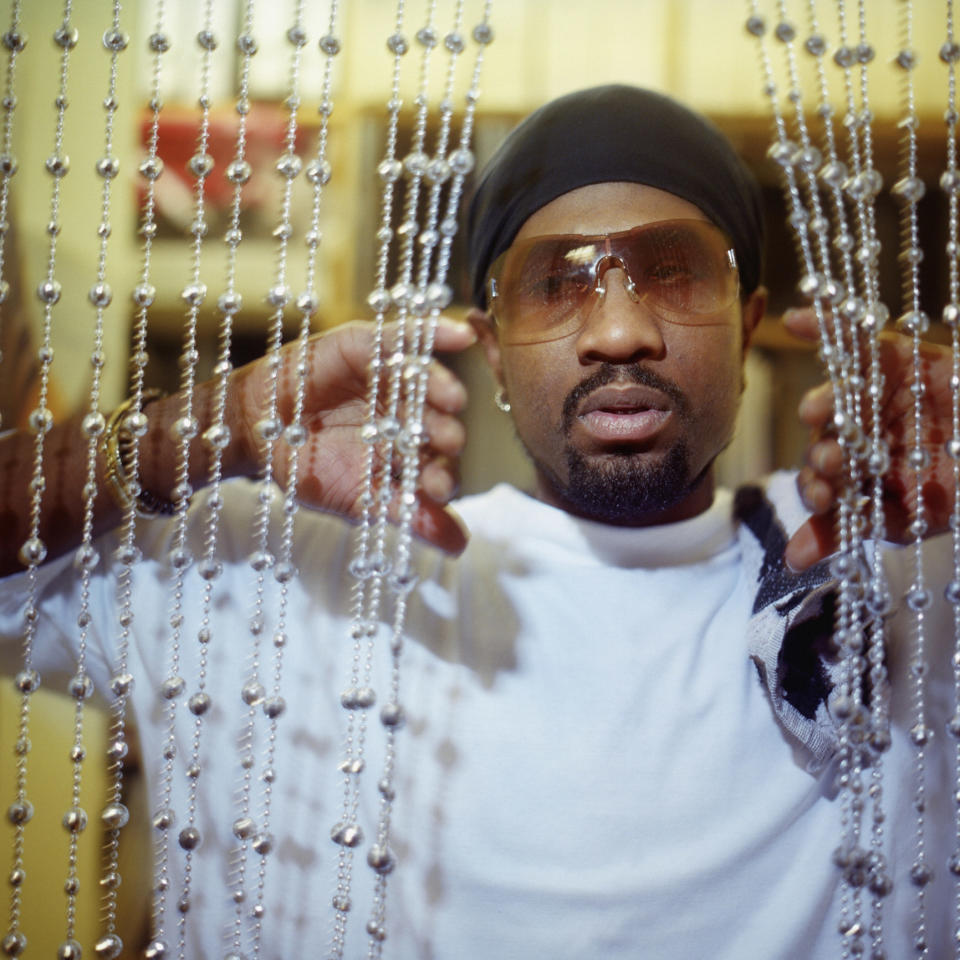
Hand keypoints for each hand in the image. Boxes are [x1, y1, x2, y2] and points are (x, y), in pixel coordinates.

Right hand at [228, 317, 474, 555]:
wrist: (254, 435)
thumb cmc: (308, 470)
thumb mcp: (357, 501)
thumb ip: (410, 516)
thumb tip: (460, 547)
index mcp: (411, 455)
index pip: (437, 465)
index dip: (441, 477)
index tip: (438, 490)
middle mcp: (409, 417)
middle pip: (437, 423)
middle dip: (443, 435)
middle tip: (448, 443)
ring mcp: (391, 382)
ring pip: (425, 383)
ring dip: (441, 388)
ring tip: (452, 399)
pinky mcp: (371, 347)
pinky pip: (406, 338)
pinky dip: (435, 333)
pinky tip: (462, 336)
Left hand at [783, 307, 956, 570]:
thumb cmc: (956, 492)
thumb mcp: (906, 519)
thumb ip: (845, 532)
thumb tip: (792, 560)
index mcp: (855, 471)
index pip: (821, 480)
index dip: (816, 488)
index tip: (822, 498)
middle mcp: (857, 432)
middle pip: (826, 437)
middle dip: (822, 452)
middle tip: (828, 462)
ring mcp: (875, 395)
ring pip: (839, 394)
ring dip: (824, 402)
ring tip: (817, 412)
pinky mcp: (898, 356)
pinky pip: (857, 338)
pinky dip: (825, 324)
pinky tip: (793, 319)